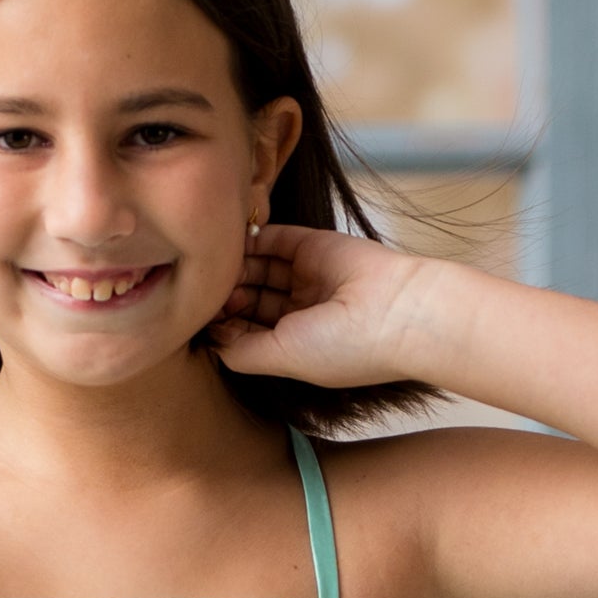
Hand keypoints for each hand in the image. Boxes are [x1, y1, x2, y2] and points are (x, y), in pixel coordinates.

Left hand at [205, 221, 445, 392]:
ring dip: (234, 271)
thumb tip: (209, 341)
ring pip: (256, 270)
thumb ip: (241, 351)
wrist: (396, 311)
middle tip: (209, 295)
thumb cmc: (343, 347)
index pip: (246, 333)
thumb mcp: (282, 358)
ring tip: (219, 274)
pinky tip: (232, 246)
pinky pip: (272, 239)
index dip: (222, 327)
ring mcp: (306, 277)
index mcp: (296, 345)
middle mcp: (300, 312)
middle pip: (248, 299)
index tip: (201, 322)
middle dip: (226, 298)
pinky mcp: (311, 245)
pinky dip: (250, 241)